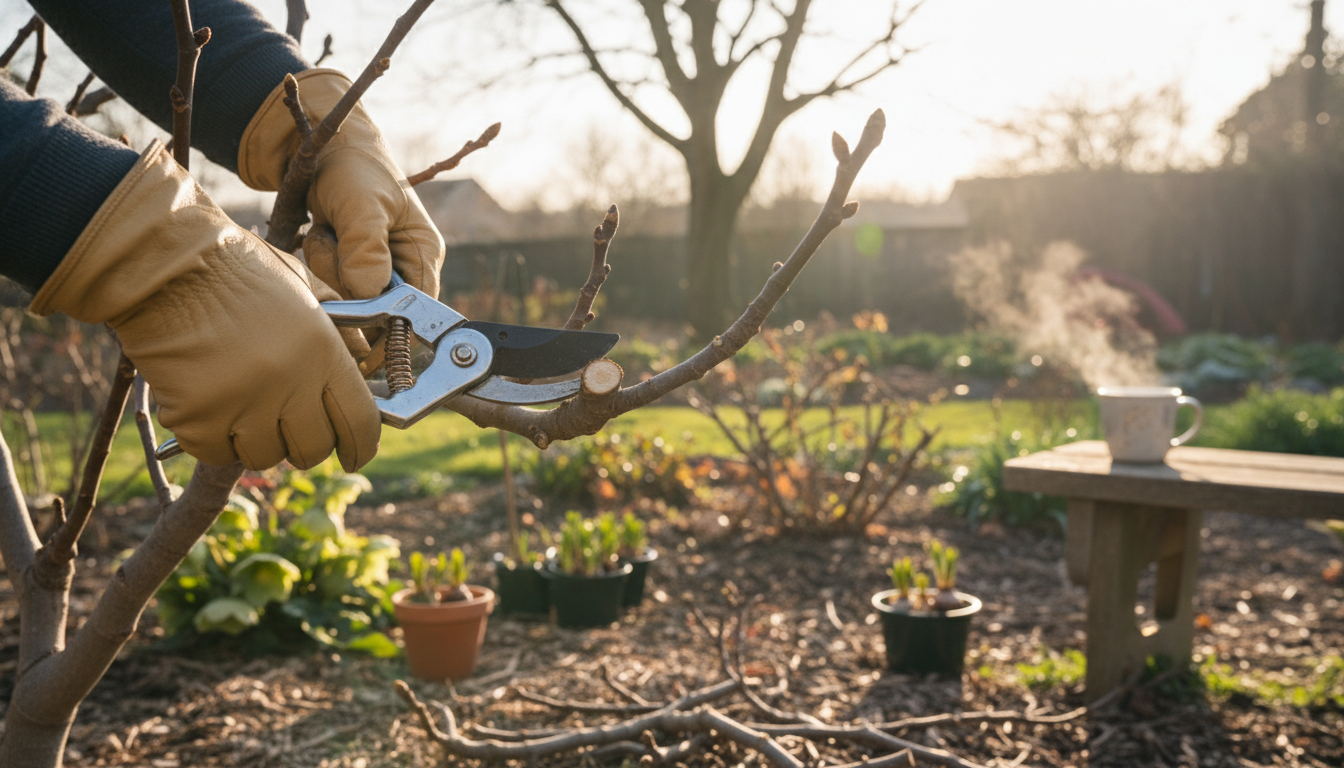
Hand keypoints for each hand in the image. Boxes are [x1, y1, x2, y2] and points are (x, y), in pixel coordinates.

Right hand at [31, 141, 380, 470]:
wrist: (164, 263)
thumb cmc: (236, 272)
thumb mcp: (303, 289)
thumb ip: (339, 331)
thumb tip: (368, 361)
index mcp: (322, 351)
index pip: (360, 422)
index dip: (360, 446)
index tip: (354, 454)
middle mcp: (288, 382)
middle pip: (312, 449)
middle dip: (303, 443)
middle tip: (286, 424)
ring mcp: (241, 403)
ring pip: (264, 456)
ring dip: (254, 439)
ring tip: (239, 401)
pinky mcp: (196, 418)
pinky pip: (214, 453)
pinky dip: (211, 438)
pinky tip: (206, 402)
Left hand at [238, 68, 443, 300]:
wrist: (321, 146)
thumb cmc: (352, 167)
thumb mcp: (360, 203)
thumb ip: (366, 249)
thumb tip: (370, 293)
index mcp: (422, 252)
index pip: (417, 308)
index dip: (391, 319)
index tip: (357, 307)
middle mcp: (404, 265)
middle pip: (377, 306)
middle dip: (348, 277)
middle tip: (337, 236)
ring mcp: (375, 266)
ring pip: (349, 295)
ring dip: (329, 263)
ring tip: (330, 227)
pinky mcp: (351, 264)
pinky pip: (330, 281)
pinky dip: (320, 259)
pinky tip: (324, 232)